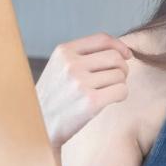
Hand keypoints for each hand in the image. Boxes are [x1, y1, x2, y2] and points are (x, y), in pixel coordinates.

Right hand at [35, 32, 132, 148]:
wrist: (39, 127)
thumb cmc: (54, 97)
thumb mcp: (59, 67)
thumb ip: (83, 55)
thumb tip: (120, 49)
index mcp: (63, 51)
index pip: (102, 39)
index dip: (119, 46)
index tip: (126, 55)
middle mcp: (71, 64)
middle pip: (115, 57)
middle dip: (122, 67)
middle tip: (117, 78)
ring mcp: (80, 83)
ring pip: (120, 75)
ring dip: (120, 84)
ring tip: (107, 91)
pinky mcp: (91, 102)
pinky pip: (122, 90)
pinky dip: (121, 95)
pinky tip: (110, 100)